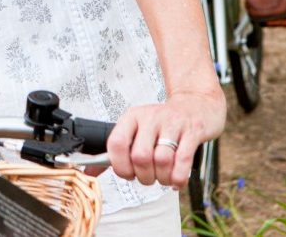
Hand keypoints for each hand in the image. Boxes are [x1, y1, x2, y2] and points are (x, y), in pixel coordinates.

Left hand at [104, 90, 225, 188]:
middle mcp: (151, 118)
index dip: (119, 166)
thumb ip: (115, 152)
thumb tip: (88, 173)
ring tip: (164, 177)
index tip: (127, 173)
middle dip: (144, 176)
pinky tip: (177, 180)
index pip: (116, 143)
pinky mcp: (193, 132)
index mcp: (132, 117)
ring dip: (163, 178)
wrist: (197, 105)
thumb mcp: (136, 130)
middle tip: (149, 177)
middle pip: (140, 156)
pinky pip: (183, 162)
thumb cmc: (163, 123)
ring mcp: (173, 124)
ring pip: (162, 160)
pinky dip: (179, 178)